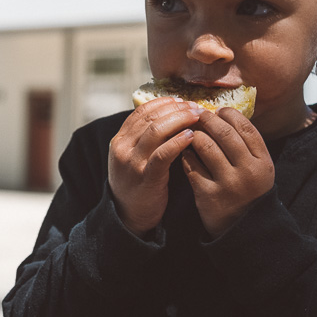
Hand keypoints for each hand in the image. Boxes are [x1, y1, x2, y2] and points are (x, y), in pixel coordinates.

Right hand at [109, 97, 201, 235]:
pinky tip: (191, 136)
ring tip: (197, 117)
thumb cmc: (138, 184)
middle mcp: (122, 148)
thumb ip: (145, 139)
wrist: (128, 216)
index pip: (141, 111)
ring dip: (180, 120)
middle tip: (195, 107)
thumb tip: (171, 116)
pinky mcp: (146, 177)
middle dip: (176, 109)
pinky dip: (178, 141)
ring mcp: (132, 163)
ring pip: (156, 131)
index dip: (163, 103)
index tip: (181, 101)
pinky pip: (163, 154)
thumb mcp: (133, 157)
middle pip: (151, 118)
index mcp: (119, 140)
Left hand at [181, 108, 274, 237]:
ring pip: (205, 146)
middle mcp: (248, 172)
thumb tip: (225, 113)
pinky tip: (185, 153)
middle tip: (198, 115)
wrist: (243, 229)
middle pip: (224, 133)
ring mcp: (228, 184)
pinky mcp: (208, 195)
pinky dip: (186, 155)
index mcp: (263, 162)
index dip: (229, 114)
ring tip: (190, 133)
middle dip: (207, 119)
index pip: (245, 127)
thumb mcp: (258, 168)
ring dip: (194, 135)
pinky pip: (191, 166)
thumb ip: (247, 144)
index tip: (218, 110)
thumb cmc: (249, 191)